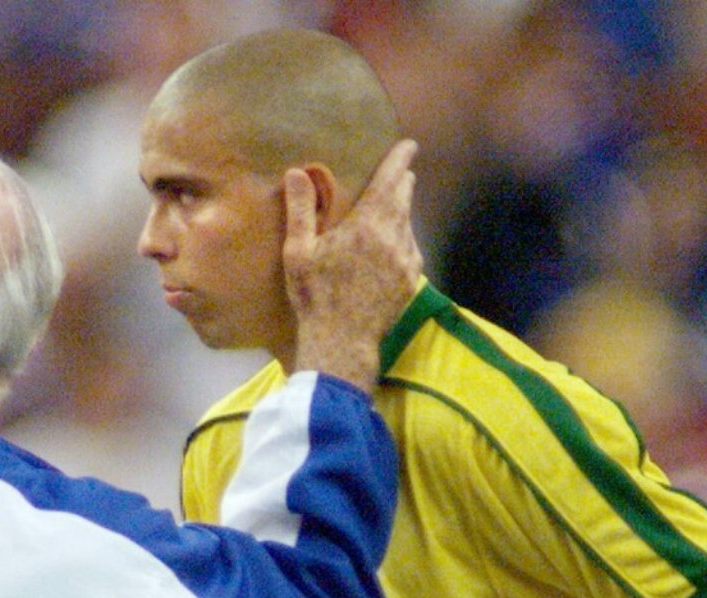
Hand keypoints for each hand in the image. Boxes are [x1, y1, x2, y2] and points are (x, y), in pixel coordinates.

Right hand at [284, 139, 422, 392]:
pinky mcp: (410, 281)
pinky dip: (403, 238)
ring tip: (392, 207)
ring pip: (408, 224)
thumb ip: (301, 210)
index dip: (401, 159)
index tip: (410, 145)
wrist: (342, 342)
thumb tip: (297, 172)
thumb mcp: (299, 251)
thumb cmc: (315, 295)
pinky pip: (410, 249)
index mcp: (367, 224)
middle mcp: (394, 237)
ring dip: (401, 211)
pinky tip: (392, 245)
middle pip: (404, 199)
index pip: (391, 180)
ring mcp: (406, 260)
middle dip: (402, 182)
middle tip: (401, 172)